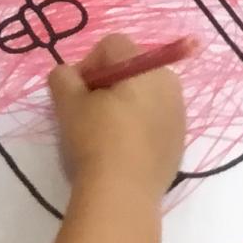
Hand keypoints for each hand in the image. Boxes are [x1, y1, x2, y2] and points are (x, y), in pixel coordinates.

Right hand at [50, 35, 184, 196]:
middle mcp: (168, 82)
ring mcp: (178, 114)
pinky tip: (121, 150)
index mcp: (144, 66)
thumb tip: (67, 75)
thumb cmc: (96, 140)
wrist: (123, 195)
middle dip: (108, 83)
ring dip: (124, 105)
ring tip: (104, 132)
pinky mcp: (179, 142)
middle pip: (132, 69)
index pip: (111, 46)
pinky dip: (139, 127)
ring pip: (145, 96)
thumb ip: (62, 77)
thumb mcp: (67, 103)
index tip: (75, 92)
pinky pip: (155, 122)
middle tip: (88, 111)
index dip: (88, 64)